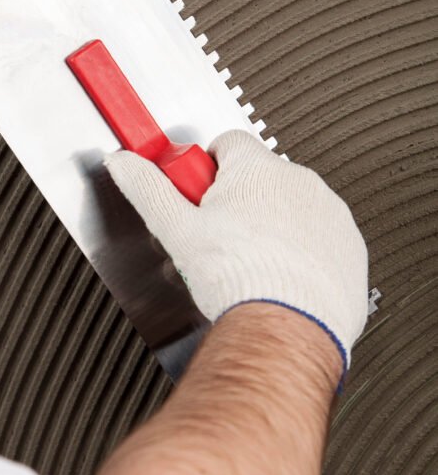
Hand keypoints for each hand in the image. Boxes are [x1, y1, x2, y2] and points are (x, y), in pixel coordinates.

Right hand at [106, 129, 368, 378]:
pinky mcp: (350, 247)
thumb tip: (124, 164)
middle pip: (257, 178)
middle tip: (215, 240)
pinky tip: (277, 278)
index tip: (195, 195)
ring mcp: (330, 214)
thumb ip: (146, 188)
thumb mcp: (175, 230)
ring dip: (269, 228)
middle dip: (235, 203)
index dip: (203, 172)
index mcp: (257, 168)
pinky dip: (300, 254)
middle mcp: (300, 182)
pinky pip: (319, 239)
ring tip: (246, 265)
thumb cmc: (238, 281)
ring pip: (289, 209)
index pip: (226, 144)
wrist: (286, 331)